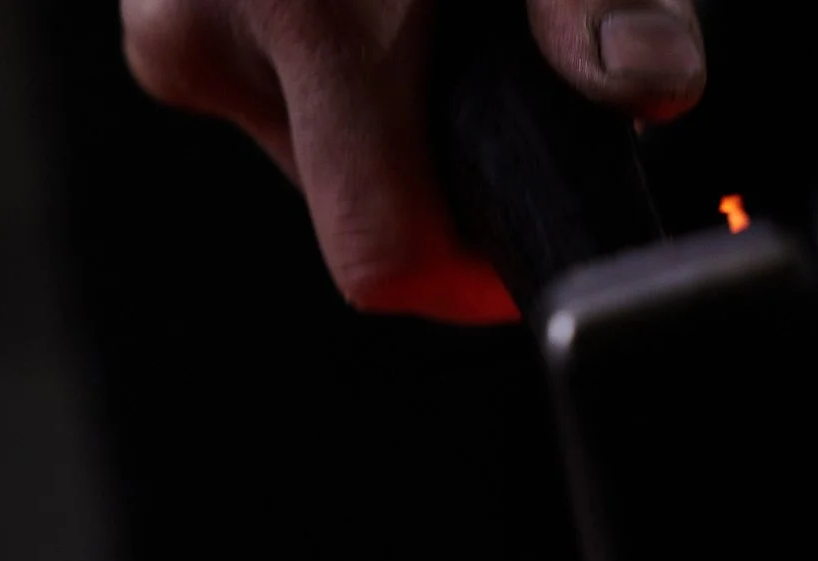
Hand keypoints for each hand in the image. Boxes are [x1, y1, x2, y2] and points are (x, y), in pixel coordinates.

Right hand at [121, 0, 705, 320]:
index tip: (535, 240)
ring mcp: (176, 19)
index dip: (479, 276)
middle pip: (363, 209)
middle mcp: (212, 30)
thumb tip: (646, 85)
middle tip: (509, 77)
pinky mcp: (170, 7)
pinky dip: (350, 72)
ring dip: (398, 119)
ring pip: (321, 153)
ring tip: (449, 24)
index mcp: (311, 18)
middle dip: (448, 171)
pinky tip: (394, 10)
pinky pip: (279, 90)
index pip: (388, 257)